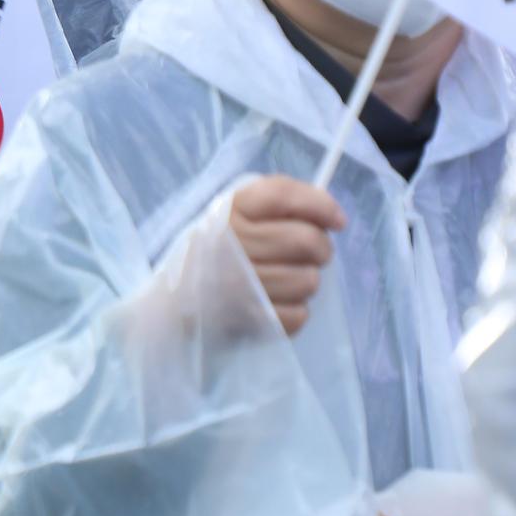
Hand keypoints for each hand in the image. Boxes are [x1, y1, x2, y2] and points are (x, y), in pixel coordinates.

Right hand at [229, 174, 346, 336]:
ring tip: (288, 278)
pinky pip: (299, 314)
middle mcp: (233, 244)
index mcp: (230, 211)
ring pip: (308, 280)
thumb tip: (333, 217)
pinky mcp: (249, 319)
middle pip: (306, 240)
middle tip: (311, 252)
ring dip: (306, 279)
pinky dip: (295, 310)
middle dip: (320, 247)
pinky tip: (277, 301)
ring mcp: (239, 285)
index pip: (283, 196)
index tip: (337, 220)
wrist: (179, 296)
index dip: (319, 205)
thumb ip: (280, 202)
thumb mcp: (237, 211)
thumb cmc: (220, 247)